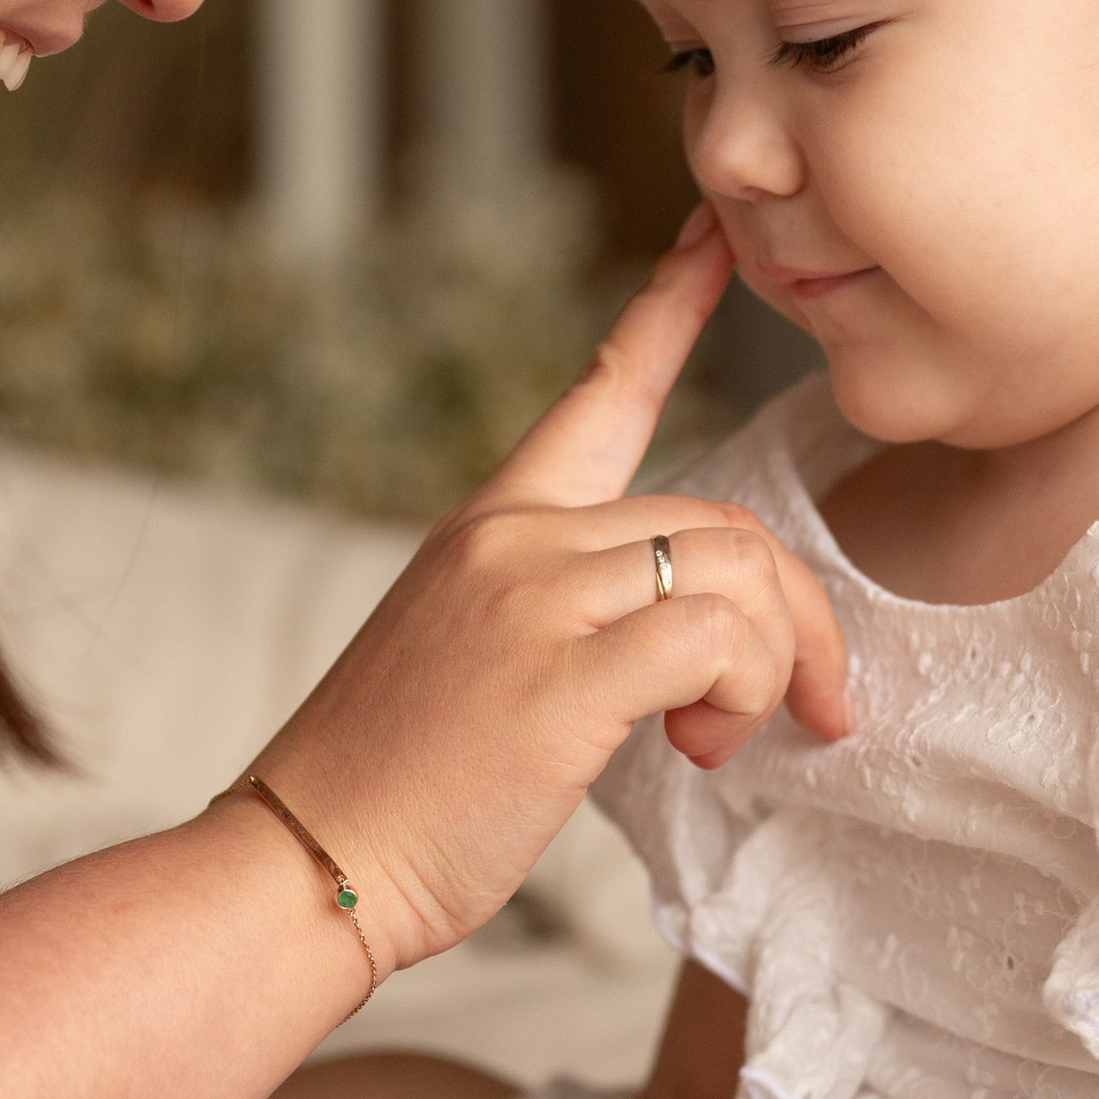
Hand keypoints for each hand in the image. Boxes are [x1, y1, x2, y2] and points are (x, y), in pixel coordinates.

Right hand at [253, 212, 850, 971]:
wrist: (305, 860)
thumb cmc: (393, 786)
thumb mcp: (470, 656)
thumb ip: (566, 614)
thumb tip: (684, 644)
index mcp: (491, 522)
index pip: (601, 389)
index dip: (668, 306)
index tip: (713, 237)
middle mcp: (515, 538)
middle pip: (723, 522)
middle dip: (791, 620)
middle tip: (793, 712)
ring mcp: (535, 599)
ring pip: (735, 571)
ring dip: (764, 666)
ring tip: (712, 742)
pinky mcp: (564, 676)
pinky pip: (716, 638)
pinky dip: (741, 691)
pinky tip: (697, 746)